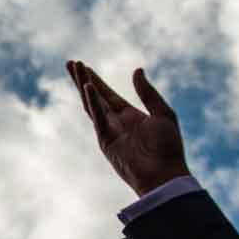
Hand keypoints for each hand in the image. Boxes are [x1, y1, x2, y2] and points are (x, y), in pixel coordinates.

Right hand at [66, 61, 191, 196]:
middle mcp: (116, 122)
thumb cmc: (168, 147)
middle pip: (95, 96)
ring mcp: (109, 132)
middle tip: (70, 63)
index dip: (95, 79)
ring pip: (92, 104)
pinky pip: (98, 118)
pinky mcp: (106, 141)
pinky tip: (88, 87)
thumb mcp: (163, 113)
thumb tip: (137, 70)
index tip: (82, 65)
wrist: (165, 175)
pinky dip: (93, 102)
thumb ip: (148, 93)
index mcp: (130, 116)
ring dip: (83, 85)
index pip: (108, 94)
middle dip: (82, 79)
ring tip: (74, 68)